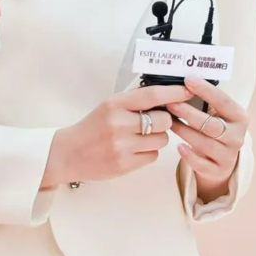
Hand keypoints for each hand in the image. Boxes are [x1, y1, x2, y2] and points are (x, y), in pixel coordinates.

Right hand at [41, 82, 195, 188]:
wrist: (67, 154)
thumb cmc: (91, 128)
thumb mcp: (108, 106)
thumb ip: (134, 102)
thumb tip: (167, 97)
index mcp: (115, 104)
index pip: (153, 95)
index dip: (174, 93)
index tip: (188, 91)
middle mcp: (119, 123)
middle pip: (164, 120)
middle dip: (164, 121)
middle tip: (152, 123)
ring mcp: (122, 145)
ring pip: (162, 139)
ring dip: (157, 138)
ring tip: (139, 138)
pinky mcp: (125, 165)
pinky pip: (153, 156)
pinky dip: (148, 152)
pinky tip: (133, 150)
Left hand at [167, 78, 247, 202]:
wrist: (222, 160)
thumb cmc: (215, 129)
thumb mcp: (218, 114)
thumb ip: (206, 101)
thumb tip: (183, 82)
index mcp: (239, 117)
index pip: (224, 101)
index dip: (206, 90)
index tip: (188, 80)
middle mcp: (237, 137)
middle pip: (212, 125)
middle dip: (189, 113)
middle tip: (170, 103)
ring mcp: (229, 156)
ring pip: (204, 143)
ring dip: (184, 131)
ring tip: (168, 122)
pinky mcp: (218, 171)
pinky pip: (202, 164)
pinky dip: (189, 155)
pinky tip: (178, 146)